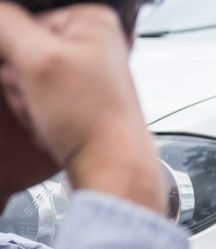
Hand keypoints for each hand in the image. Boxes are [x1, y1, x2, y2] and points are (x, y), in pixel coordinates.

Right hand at [0, 4, 163, 211]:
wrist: (110, 168)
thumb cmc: (93, 121)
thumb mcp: (37, 58)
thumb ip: (3, 23)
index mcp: (92, 21)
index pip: (20, 19)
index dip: (14, 51)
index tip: (31, 72)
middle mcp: (91, 44)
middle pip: (20, 49)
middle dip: (20, 79)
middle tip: (43, 98)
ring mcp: (83, 74)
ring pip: (22, 77)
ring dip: (25, 99)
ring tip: (51, 114)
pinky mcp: (75, 100)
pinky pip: (34, 98)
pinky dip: (35, 112)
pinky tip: (53, 124)